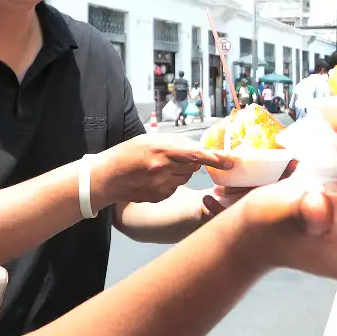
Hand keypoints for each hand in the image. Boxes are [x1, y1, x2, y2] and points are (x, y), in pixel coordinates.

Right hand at [95, 134, 232, 205]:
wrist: (106, 177)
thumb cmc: (127, 153)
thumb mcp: (149, 140)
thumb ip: (174, 143)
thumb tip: (197, 149)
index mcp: (161, 150)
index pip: (196, 154)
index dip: (215, 158)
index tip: (230, 162)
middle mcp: (163, 168)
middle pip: (193, 165)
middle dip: (191, 161)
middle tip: (173, 157)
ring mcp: (161, 185)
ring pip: (185, 177)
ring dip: (180, 171)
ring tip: (159, 167)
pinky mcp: (159, 196)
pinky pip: (175, 187)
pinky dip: (170, 181)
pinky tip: (154, 178)